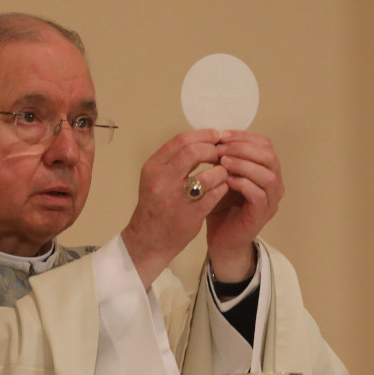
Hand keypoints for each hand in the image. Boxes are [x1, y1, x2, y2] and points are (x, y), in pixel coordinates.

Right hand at [122, 129, 229, 287]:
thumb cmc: (156, 205)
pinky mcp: (190, 215)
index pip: (180, 141)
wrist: (148, 239)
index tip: (218, 135)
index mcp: (153, 167)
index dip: (203, 135)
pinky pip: (214, 195)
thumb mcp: (157, 178)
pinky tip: (224, 187)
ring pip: (207, 175)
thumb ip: (175, 160)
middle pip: (193, 152)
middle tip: (223, 153)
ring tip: (224, 172)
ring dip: (221, 171)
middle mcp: (161, 180)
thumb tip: (203, 141)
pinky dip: (223, 188)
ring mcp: (176, 199)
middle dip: (213, 150)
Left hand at [207, 130, 283, 281]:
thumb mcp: (222, 175)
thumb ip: (225, 158)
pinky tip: (225, 180)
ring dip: (243, 164)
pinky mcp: (262, 215)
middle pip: (269, 156)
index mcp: (267, 170)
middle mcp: (274, 184)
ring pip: (267, 174)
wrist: (222, 238)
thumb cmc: (222, 206)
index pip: (264, 144)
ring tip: (222, 162)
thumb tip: (214, 135)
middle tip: (221, 148)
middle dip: (243, 148)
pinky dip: (242, 183)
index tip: (221, 135)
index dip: (244, 136)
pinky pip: (258, 194)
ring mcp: (271, 200)